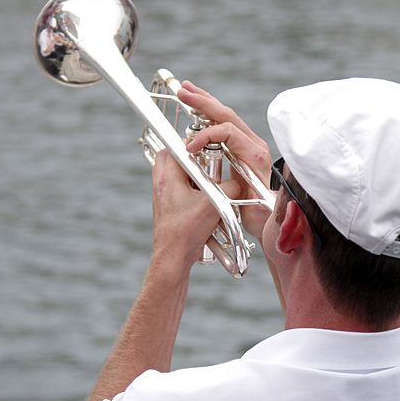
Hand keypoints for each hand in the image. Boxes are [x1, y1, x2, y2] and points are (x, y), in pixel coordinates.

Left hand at [150, 147, 241, 268]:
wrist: (174, 257)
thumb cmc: (186, 233)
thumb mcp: (214, 206)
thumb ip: (229, 188)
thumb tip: (238, 183)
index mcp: (168, 177)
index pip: (175, 146)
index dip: (192, 144)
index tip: (206, 147)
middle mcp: (161, 183)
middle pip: (171, 157)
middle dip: (189, 157)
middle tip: (204, 161)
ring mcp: (162, 195)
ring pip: (174, 172)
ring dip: (190, 174)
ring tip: (206, 181)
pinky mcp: (167, 206)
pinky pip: (177, 188)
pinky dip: (190, 188)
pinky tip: (203, 199)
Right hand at [177, 81, 273, 239]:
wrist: (267, 215)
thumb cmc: (259, 214)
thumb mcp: (256, 212)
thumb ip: (257, 207)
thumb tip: (254, 197)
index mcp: (256, 157)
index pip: (230, 133)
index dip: (208, 135)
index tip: (189, 148)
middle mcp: (254, 145)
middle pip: (228, 115)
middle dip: (204, 103)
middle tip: (182, 92)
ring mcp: (248, 142)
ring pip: (225, 115)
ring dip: (204, 101)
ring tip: (185, 89)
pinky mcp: (241, 144)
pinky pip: (224, 122)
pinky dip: (208, 111)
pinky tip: (196, 103)